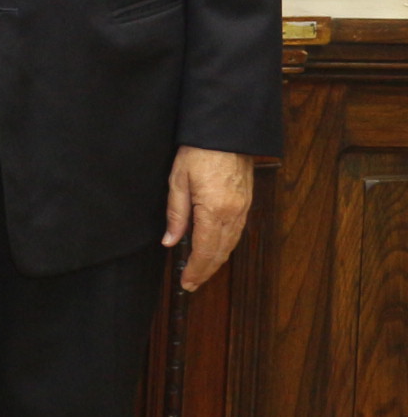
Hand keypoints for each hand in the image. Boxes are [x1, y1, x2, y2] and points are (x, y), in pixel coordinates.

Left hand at [166, 146, 252, 291]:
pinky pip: (237, 232)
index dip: (196, 269)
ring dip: (216, 261)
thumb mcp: (178, 181)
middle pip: (220, 252)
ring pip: (231, 244)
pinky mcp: (247, 203)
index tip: (187, 282)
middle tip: (192, 284)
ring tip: (202, 273)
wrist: (227, 132)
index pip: (204, 250)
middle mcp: (233, 214)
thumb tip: (170, 241)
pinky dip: (226, 246)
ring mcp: (243, 209)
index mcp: (214, 210)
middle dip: (206, 270)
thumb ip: (176, 214)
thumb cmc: (199, 152)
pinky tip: (217, 251)